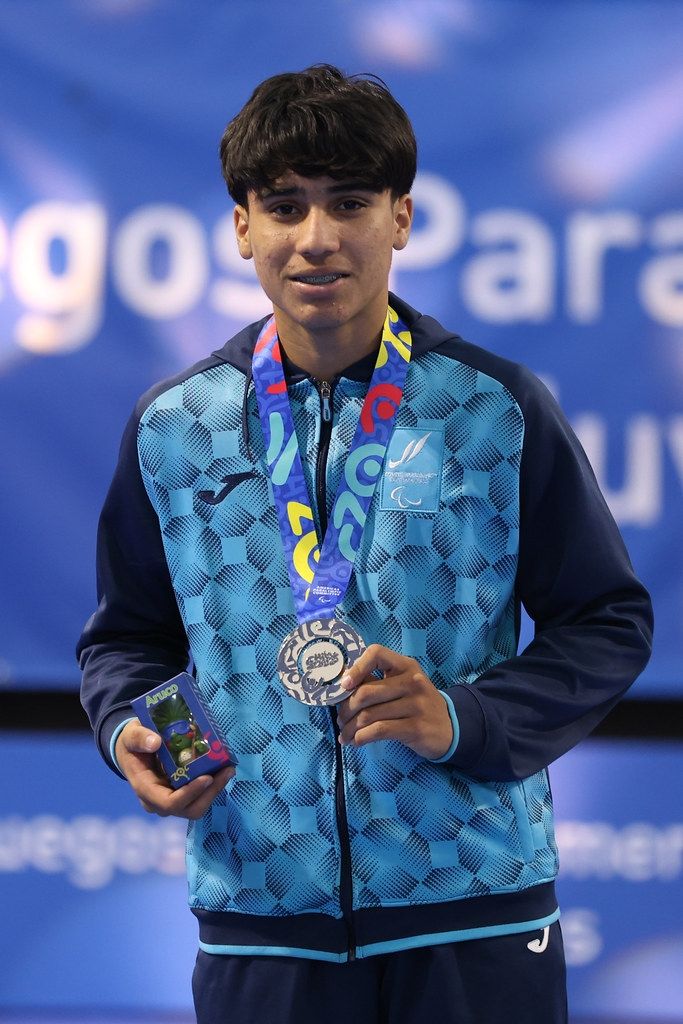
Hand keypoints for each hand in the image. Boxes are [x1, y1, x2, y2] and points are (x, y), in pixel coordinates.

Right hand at [115, 719, 234, 819]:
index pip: (169, 802)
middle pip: (189, 809)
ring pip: (197, 806)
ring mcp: (171, 800)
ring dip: (215, 790)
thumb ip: (139, 737)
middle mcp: (158, 801)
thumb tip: (155, 742)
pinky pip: (200, 797)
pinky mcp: (182, 795)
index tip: (207, 777)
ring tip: (229, 769)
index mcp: (145, 789)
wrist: (132, 751)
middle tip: (227, 771)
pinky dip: (213, 786)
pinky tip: (223, 768)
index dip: (189, 793)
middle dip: (210, 793)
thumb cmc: (132, 744)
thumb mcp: (130, 735)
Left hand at [336, 644, 452, 759]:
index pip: (377, 653)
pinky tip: (357, 741)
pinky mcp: (416, 727)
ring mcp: (416, 704)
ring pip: (369, 715)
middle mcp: (412, 681)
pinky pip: (379, 730)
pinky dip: (361, 737)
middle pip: (366, 692)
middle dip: (345, 709)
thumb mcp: (402, 685)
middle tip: (341, 720)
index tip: (344, 685)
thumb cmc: (417, 704)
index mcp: (405, 665)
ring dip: (350, 728)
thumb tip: (341, 684)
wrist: (449, 727)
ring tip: (345, 735)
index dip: (356, 667)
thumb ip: (377, 682)